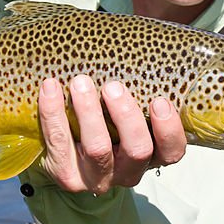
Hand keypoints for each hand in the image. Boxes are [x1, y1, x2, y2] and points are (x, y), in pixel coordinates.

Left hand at [38, 75, 186, 193]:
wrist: (63, 151)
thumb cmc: (104, 121)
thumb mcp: (125, 112)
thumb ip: (138, 90)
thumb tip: (137, 45)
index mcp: (151, 156)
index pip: (172, 152)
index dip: (168, 129)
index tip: (160, 100)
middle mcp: (128, 172)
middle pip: (137, 150)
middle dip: (127, 116)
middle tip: (113, 86)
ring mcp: (97, 178)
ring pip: (98, 149)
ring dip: (90, 112)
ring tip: (81, 82)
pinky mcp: (66, 176)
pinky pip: (59, 143)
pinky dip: (54, 112)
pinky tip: (50, 87)